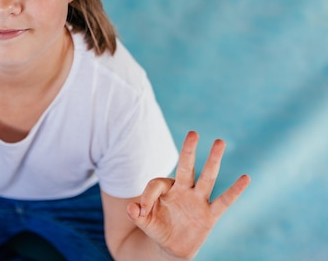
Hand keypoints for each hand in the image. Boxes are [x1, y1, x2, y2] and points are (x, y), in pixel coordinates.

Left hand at [127, 131, 250, 259]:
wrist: (172, 246)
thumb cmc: (158, 228)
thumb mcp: (143, 222)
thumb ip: (136, 215)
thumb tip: (133, 208)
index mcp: (166, 189)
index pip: (157, 184)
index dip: (147, 196)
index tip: (141, 211)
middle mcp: (183, 190)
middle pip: (186, 167)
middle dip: (188, 151)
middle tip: (193, 133)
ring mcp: (197, 201)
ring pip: (206, 178)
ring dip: (212, 161)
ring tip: (220, 142)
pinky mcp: (209, 216)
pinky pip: (224, 202)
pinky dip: (234, 191)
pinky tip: (246, 178)